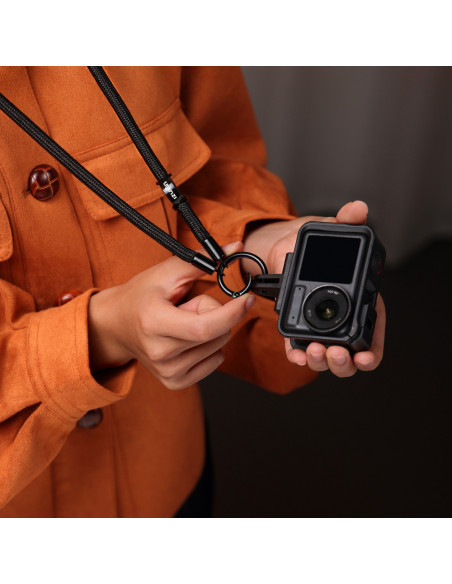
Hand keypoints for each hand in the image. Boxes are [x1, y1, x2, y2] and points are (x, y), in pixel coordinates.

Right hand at [88, 243, 254, 388]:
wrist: (116, 325)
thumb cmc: (141, 296)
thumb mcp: (166, 272)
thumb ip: (202, 259)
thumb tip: (236, 248)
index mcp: (154, 323)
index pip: (204, 327)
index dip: (232, 313)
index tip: (247, 298)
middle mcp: (160, 352)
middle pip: (217, 334)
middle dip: (216, 313)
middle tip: (190, 306)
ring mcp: (167, 371)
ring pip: (220, 347)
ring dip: (212, 330)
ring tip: (184, 322)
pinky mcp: (175, 382)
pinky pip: (215, 361)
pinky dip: (210, 346)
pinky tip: (187, 338)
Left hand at [242, 201, 385, 376]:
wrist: (282, 247)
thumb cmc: (312, 242)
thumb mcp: (330, 230)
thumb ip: (346, 221)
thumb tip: (357, 209)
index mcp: (359, 299)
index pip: (372, 332)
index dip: (372, 351)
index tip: (364, 358)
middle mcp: (341, 318)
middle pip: (350, 353)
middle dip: (343, 361)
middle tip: (333, 353)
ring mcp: (320, 327)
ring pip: (327, 356)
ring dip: (322, 362)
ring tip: (314, 352)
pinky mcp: (298, 328)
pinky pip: (300, 348)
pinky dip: (299, 356)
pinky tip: (296, 356)